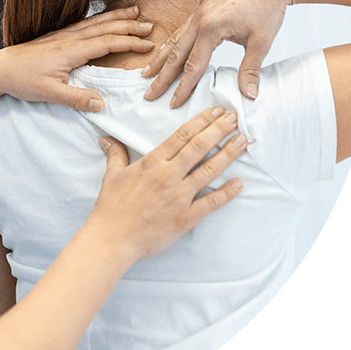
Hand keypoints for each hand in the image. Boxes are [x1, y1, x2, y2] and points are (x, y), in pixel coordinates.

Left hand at [0, 8, 154, 111]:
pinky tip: (103, 19)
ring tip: (133, 11)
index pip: (107, 43)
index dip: (130, 42)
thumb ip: (76, 98)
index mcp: (71, 51)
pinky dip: (99, 19)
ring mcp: (62, 36)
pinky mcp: (56, 38)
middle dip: (129, 25)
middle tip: (150, 24)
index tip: (149, 44)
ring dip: (116, 17)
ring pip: (95, 23)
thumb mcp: (49, 93)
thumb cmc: (22, 80)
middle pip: (105, 28)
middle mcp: (69, 39)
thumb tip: (102, 104)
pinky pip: (83, 24)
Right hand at [93, 107, 245, 262]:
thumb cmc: (111, 206)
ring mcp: (179, 197)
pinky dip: (227, 192)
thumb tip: (108, 139)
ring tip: (242, 141)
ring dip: (228, 154)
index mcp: (152, 162)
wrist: (112, 238)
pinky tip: (239, 183)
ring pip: (209, 170)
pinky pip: (211, 203)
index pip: (182, 135)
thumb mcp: (112, 175)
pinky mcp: (186, 217)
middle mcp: (168, 175)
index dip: (202, 121)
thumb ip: (116, 154)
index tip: (217, 111)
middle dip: (220, 130)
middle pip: (199, 146)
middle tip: (235, 118)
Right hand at [141, 0, 290, 106]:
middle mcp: (199, 21)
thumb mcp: (261, 42)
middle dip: (161, 77)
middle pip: (175, 54)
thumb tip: (249, 95)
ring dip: (160, 59)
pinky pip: (181, 30)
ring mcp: (198, 14)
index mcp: (211, 29)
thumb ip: (251, 69)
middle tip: (148, 94)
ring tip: (146, 74)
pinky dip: (170, 44)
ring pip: (174, 40)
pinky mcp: (202, 10)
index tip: (173, 103)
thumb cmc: (267, 9)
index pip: (193, 66)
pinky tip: (166, 52)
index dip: (183, 87)